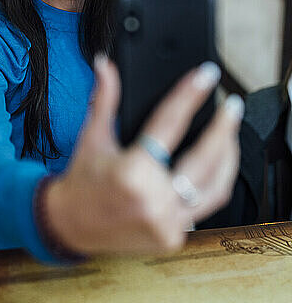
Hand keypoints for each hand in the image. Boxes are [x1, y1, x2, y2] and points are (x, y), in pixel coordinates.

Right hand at [45, 56, 242, 255]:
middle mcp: (152, 199)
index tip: (206, 76)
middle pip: (204, 158)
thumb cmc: (82, 180)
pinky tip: (217, 167)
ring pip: (214, 186)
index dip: (190, 94)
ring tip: (231, 135)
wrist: (70, 224)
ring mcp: (165, 221)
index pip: (170, 122)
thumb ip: (105, 98)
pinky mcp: (172, 236)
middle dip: (224, 128)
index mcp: (132, 170)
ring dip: (228, 159)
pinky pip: (203, 207)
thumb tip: (105, 66)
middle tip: (232, 106)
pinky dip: (212, 184)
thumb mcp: (93, 137)